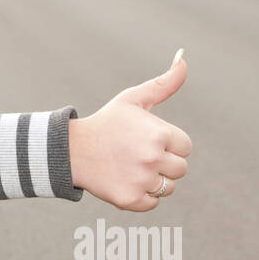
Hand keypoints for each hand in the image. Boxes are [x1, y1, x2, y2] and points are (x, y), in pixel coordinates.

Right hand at [67, 50, 192, 211]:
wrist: (72, 149)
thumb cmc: (107, 122)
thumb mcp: (133, 99)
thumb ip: (164, 83)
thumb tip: (184, 57)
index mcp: (159, 134)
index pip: (185, 147)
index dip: (168, 143)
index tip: (146, 139)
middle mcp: (153, 159)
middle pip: (180, 169)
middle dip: (163, 162)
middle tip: (136, 154)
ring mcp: (141, 181)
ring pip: (168, 187)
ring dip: (153, 179)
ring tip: (130, 167)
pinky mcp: (130, 200)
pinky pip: (153, 202)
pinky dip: (141, 195)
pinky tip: (124, 180)